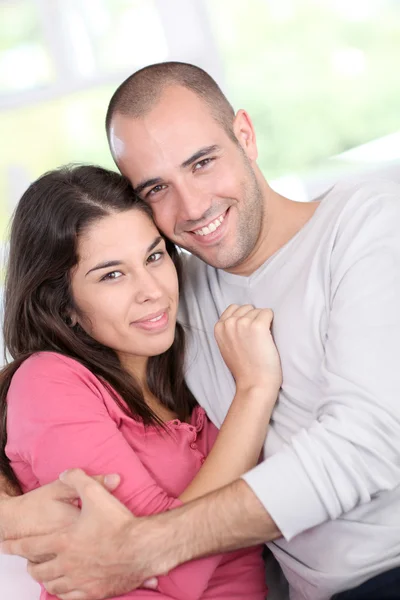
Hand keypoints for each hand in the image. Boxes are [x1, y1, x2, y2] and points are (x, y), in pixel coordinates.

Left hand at [1, 469, 157, 599]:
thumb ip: (78, 479)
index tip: (5, 545)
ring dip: (46, 580)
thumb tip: (66, 472)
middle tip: (28, 563)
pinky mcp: (94, 593)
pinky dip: (64, 593)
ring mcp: (80, 581)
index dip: (15, 545)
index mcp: (63, 541)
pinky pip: (70, 598)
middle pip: (39, 571)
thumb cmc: (119, 523)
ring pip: (53, 586)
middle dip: (30, 566)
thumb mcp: (96, 493)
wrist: (142, 548)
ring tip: (45, 575)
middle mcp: (67, 564)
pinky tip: (65, 588)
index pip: (29, 546)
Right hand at [215, 304, 281, 390]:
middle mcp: (229, 323)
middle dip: (253, 318)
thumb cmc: (243, 368)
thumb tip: (239, 318)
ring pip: (258, 311)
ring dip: (263, 321)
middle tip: (255, 337)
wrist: (254, 383)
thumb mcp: (226, 346)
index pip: (234, 308)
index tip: (248, 332)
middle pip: (247, 308)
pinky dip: (272, 322)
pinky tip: (269, 336)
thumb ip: (228, 330)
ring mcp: (243, 323)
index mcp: (218, 327)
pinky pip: (268, 313)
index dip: (244, 318)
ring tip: (261, 340)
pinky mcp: (258, 326)